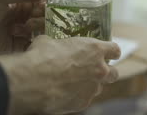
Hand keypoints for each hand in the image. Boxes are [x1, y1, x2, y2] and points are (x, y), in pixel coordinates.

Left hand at [0, 0, 50, 55]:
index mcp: (22, 2)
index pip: (43, 1)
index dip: (47, 4)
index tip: (43, 7)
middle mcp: (25, 17)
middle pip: (46, 16)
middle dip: (41, 18)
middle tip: (28, 20)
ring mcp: (24, 32)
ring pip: (43, 30)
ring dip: (35, 29)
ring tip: (18, 31)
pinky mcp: (21, 47)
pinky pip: (36, 45)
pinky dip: (36, 43)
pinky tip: (28, 41)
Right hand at [0, 35, 120, 114]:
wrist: (32, 82)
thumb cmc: (40, 57)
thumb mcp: (49, 42)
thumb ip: (59, 44)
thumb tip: (50, 44)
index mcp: (95, 49)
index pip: (115, 50)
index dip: (111, 52)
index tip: (107, 53)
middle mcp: (99, 69)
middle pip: (114, 73)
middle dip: (107, 72)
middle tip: (95, 71)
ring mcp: (93, 88)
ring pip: (98, 88)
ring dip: (90, 85)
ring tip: (74, 83)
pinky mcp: (83, 103)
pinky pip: (85, 99)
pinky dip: (77, 96)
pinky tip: (64, 93)